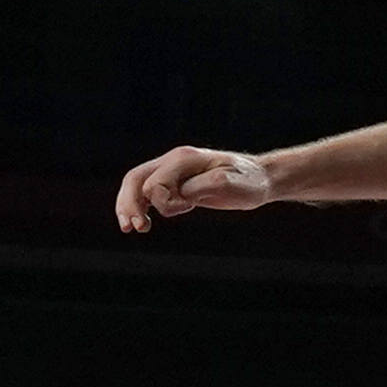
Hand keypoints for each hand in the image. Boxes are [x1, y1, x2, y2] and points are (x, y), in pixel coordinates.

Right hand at [114, 144, 276, 231]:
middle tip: (135, 228)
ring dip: (128, 205)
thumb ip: (203, 187)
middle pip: (136, 178)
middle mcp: (174, 160)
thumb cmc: (248, 182)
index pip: (156, 181)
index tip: (186, 208)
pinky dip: (137, 205)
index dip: (164, 202)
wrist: (259, 179)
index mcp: (185, 158)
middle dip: (130, 204)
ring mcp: (172, 170)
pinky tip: (138, 222)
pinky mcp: (175, 182)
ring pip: (136, 184)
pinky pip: (146, 191)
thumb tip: (180, 194)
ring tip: (131, 228)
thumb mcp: (231, 184)